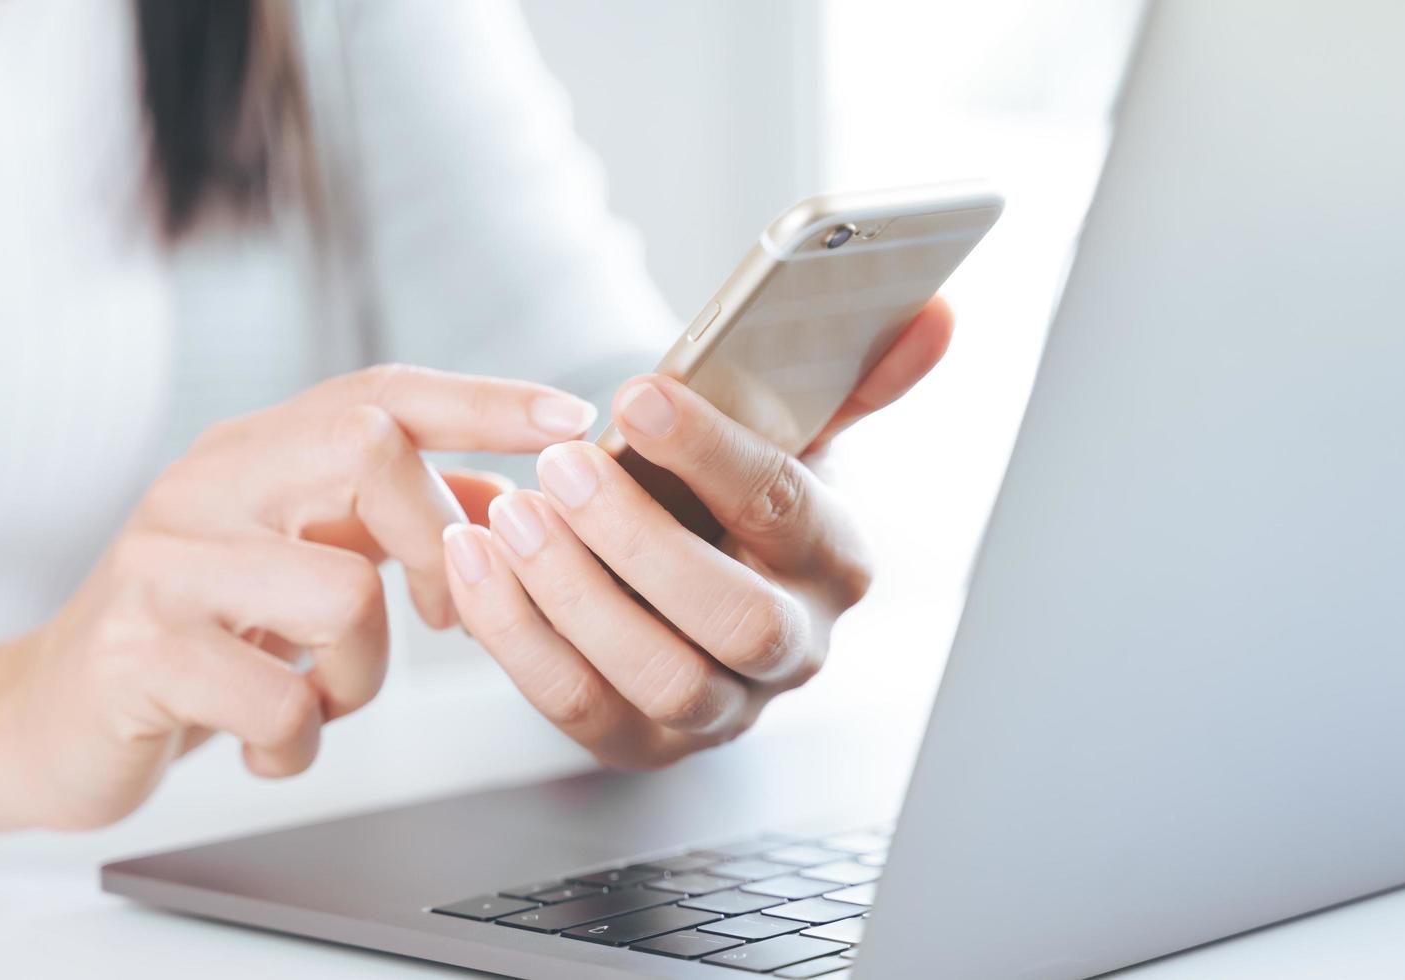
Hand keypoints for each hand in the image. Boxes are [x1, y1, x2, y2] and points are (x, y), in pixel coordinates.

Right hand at [0, 365, 594, 828]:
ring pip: (340, 591)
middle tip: (437, 616)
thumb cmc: (193, 641)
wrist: (38, 719)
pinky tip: (266, 747)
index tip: (573, 415)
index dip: (484, 400)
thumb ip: (389, 527)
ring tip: (321, 701)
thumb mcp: (297, 567)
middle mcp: (204, 484)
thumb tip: (510, 500)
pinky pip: (279, 699)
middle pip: (366, 449)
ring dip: (362, 674)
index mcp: (251, 454)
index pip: (382, 391)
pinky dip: (298, 743)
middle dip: (433, 543)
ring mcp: (163, 562)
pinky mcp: (134, 652)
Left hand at [443, 299, 954, 767]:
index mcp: (836, 561)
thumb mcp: (793, 436)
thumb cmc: (731, 500)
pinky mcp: (641, 742)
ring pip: (658, 675)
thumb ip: (852, 377)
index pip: (787, 509)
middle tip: (562, 468)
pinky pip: (576, 702)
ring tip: (506, 514)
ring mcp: (720, 710)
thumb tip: (932, 315)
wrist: (690, 589)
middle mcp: (793, 648)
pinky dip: (515, 634)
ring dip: (573, 594)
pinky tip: (472, 561)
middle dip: (639, 542)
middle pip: (734, 618)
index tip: (635, 397)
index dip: (712, 455)